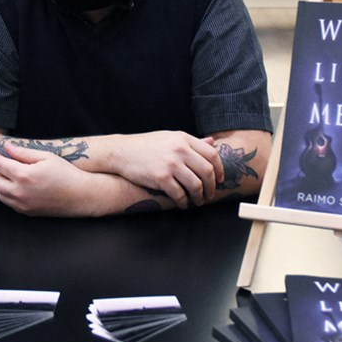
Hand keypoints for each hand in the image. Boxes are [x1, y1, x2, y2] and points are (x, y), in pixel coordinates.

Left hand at [0, 142, 101, 216]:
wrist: (81, 195)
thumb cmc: (66, 173)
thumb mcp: (46, 157)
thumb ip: (23, 152)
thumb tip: (6, 147)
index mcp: (25, 176)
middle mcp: (20, 193)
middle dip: (0, 172)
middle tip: (12, 166)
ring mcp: (23, 205)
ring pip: (0, 195)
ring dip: (5, 185)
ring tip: (20, 178)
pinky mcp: (27, 212)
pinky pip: (10, 203)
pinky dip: (12, 195)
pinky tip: (26, 188)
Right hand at [104, 131, 222, 208]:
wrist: (121, 152)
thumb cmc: (146, 146)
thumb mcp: (170, 138)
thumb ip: (191, 142)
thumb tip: (212, 143)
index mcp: (183, 139)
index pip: (212, 154)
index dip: (220, 169)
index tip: (220, 179)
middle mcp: (179, 150)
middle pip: (207, 171)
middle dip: (212, 187)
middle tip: (210, 195)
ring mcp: (170, 164)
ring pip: (196, 185)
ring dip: (199, 197)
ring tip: (198, 201)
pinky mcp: (160, 177)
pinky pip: (179, 194)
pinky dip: (184, 202)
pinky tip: (183, 204)